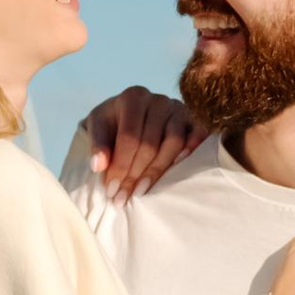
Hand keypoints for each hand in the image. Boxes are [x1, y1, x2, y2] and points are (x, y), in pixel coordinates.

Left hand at [85, 85, 198, 199]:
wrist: (130, 112)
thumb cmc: (114, 121)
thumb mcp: (98, 126)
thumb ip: (96, 144)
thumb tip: (99, 166)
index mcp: (133, 97)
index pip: (129, 138)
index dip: (120, 166)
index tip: (111, 190)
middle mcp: (158, 100)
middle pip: (150, 144)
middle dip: (135, 175)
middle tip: (124, 197)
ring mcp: (178, 108)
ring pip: (174, 143)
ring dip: (158, 171)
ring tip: (142, 190)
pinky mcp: (193, 119)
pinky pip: (198, 135)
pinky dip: (191, 151)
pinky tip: (179, 169)